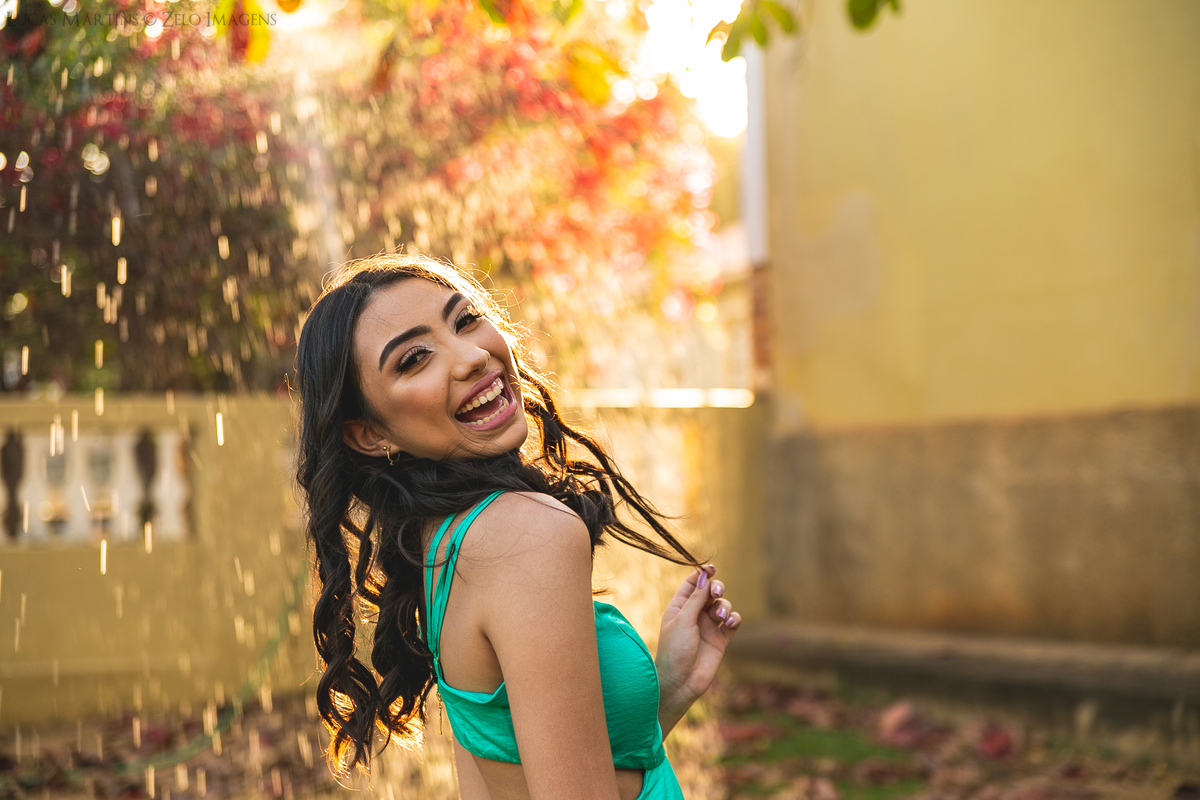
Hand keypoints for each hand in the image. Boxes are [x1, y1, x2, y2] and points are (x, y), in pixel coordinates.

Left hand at [654, 565, 740, 735]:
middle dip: (716, 588)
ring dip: (724, 606)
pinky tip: (730, 623)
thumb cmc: (674, 650)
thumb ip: (696, 599)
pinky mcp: (720, 639)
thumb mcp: (683, 620)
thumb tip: (704, 576)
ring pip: (722, 605)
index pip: (692, 584)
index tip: (712, 568)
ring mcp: (708, 627)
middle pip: (710, 592)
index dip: (702, 574)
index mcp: (679, 607)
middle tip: (716, 593)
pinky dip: (734, 618)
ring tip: (721, 616)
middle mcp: (694, 615)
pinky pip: (732, 622)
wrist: (680, 682)